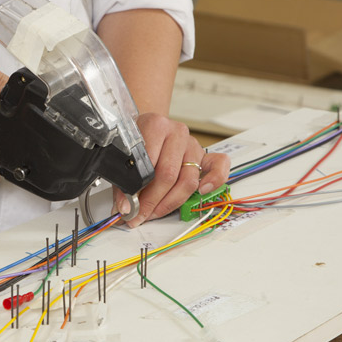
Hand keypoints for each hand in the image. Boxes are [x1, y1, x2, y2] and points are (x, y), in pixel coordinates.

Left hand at [113, 113, 229, 226]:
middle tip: (140, 215)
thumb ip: (122, 181)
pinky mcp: (204, 154)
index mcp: (155, 126)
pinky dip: (213, 181)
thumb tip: (125, 207)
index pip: (148, 165)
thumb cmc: (138, 139)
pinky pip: (219, 167)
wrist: (150, 125)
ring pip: (188, 180)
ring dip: (170, 203)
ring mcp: (192, 144)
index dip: (138, 193)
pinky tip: (201, 192)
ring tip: (154, 212)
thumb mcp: (124, 153)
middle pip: (168, 175)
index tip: (128, 209)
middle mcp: (177, 133)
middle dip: (152, 202)